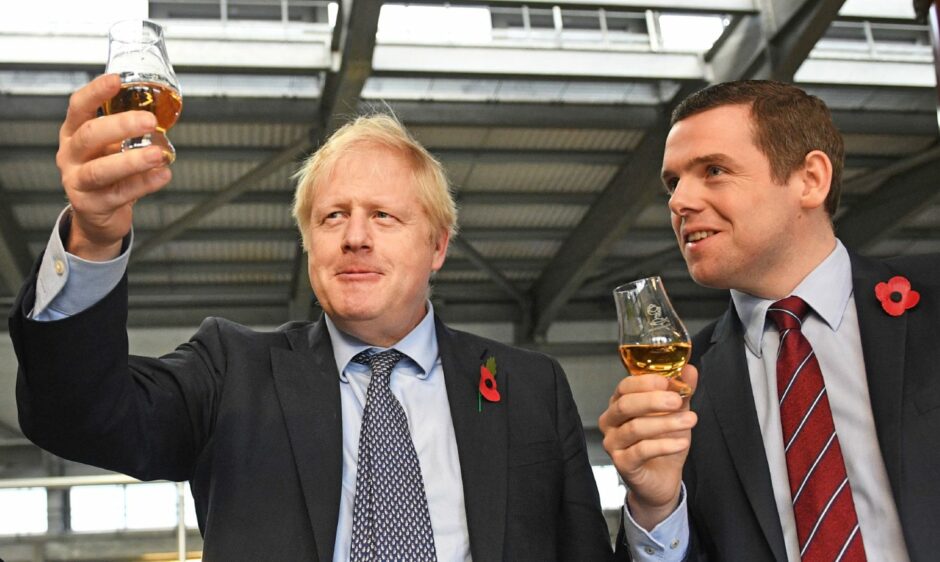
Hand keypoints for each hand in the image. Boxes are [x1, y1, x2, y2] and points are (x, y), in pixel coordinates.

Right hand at [56, 74, 172, 260]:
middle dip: (120, 126)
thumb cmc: (107, 174)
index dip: (95, 92)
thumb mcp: (110, 147)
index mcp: (74, 133)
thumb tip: (162, 111)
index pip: (79, 107)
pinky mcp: (91, 205)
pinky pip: (119, 194)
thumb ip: (127, 132)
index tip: (116, 80)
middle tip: (149, 121)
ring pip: (100, 169)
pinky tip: (162, 175)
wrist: (97, 215)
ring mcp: (77, 181)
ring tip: (157, 154)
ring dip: (132, 161)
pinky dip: (143, 184)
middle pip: (89, 135)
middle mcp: (71, 155)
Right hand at [598, 365, 698, 529]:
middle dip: (653, 400)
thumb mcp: (676, 414)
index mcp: (620, 403)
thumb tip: (689, 369)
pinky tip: (682, 442)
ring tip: (690, 420)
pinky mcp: (622, 463)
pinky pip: (641, 451)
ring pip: (635, 428)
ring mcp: (614, 443)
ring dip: (665, 423)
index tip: (670, 382)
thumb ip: (681, 391)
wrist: (661, 479)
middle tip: (677, 400)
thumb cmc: (663, 443)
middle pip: (625, 405)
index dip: (646, 382)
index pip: (625, 386)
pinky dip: (664, 445)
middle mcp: (611, 421)